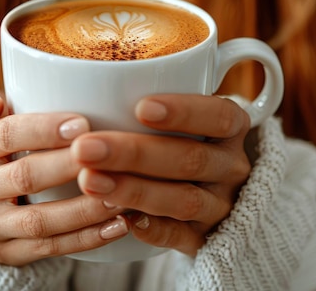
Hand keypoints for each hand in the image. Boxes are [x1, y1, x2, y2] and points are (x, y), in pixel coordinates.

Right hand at [0, 84, 128, 265]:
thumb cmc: (7, 149)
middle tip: (108, 159)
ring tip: (122, 196)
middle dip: (69, 168)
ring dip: (84, 210)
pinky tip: (118, 225)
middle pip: (25, 177)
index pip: (7, 134)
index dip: (44, 130)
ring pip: (39, 220)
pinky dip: (86, 238)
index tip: (83, 125)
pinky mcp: (6, 252)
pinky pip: (49, 249)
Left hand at [73, 94, 250, 256]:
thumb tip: (85, 78)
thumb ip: (147, 102)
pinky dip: (153, 230)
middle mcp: (230, 166)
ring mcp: (221, 204)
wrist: (213, 195)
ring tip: (90, 182)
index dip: (184, 111)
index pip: (218, 115)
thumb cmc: (180, 139)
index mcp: (230, 128)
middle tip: (85, 148)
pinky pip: (182, 237)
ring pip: (184, 199)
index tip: (140, 107)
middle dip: (133, 153)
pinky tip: (122, 220)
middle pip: (190, 159)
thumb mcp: (180, 116)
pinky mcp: (206, 238)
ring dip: (135, 190)